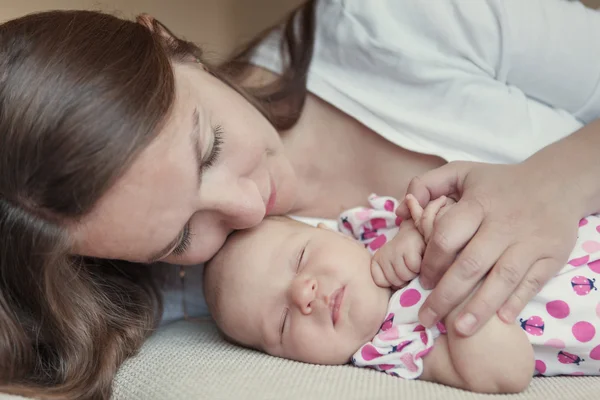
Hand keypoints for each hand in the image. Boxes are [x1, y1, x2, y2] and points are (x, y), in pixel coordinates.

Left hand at [371, 218, 424, 288]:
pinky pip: (415, 268)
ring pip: (405, 276)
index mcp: (377, 261)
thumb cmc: (410, 258)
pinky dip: (421, 267)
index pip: (381, 283)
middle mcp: (382, 254)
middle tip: (411, 267)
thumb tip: (398, 301)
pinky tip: (422, 258)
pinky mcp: (408, 247)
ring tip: (417, 263)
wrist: (422, 233)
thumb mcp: (397, 271)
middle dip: (406, 279)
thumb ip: (394, 284)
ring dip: (415, 274)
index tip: (402, 272)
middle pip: (395, 282)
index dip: (395, 283)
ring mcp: (394, 250)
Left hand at [396, 161, 579, 335]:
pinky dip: (516, 302)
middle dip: (445, 295)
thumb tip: (401, 209)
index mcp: (478, 204)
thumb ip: (427, 185)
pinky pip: (532, 283)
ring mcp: (529, 241)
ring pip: (501, 279)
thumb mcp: (462, 172)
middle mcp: (504, 224)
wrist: (557, 183)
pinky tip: (500, 321)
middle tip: (426, 317)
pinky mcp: (551, 255)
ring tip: (459, 330)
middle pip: (470, 265)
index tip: (422, 281)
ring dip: (479, 308)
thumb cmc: (498, 183)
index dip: (430, 262)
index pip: (447, 237)